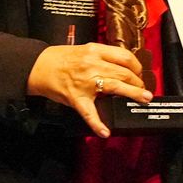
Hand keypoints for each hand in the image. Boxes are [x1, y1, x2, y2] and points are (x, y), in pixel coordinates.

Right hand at [27, 42, 152, 137]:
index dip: (137, 67)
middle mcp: (93, 64)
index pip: (125, 57)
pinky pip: (89, 113)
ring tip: (143, 99)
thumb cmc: (61, 58)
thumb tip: (123, 67)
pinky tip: (105, 132)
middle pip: (124, 73)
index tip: (140, 73)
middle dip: (138, 82)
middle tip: (143, 90)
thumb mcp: (85, 50)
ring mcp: (85, 82)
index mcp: (96, 51)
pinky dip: (97, 124)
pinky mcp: (76, 98)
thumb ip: (103, 57)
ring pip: (116, 87)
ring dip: (133, 94)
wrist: (38, 66)